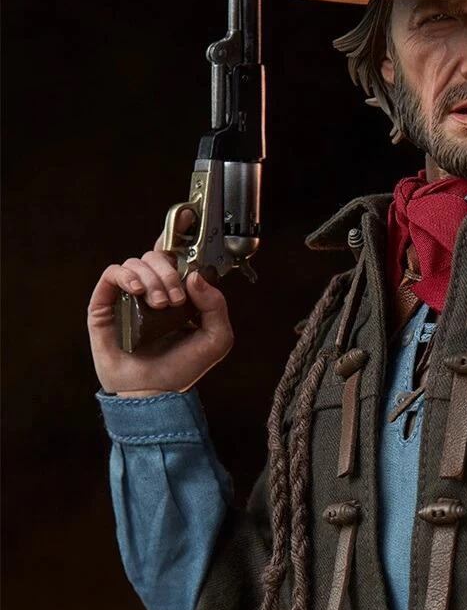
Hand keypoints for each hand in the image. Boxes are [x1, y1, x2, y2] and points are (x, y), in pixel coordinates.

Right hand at [87, 208, 234, 394]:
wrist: (154, 394)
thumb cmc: (182, 369)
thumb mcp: (216, 339)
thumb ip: (216, 306)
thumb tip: (197, 276)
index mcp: (180, 294)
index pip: (178, 257)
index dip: (182, 236)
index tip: (189, 216)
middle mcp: (154, 291)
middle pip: (158, 255)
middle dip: (170, 271)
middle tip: (176, 299)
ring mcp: (130, 296)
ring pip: (138, 261)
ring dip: (152, 278)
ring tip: (160, 305)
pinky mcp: (107, 304)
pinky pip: (114, 273)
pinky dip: (127, 276)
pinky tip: (138, 292)